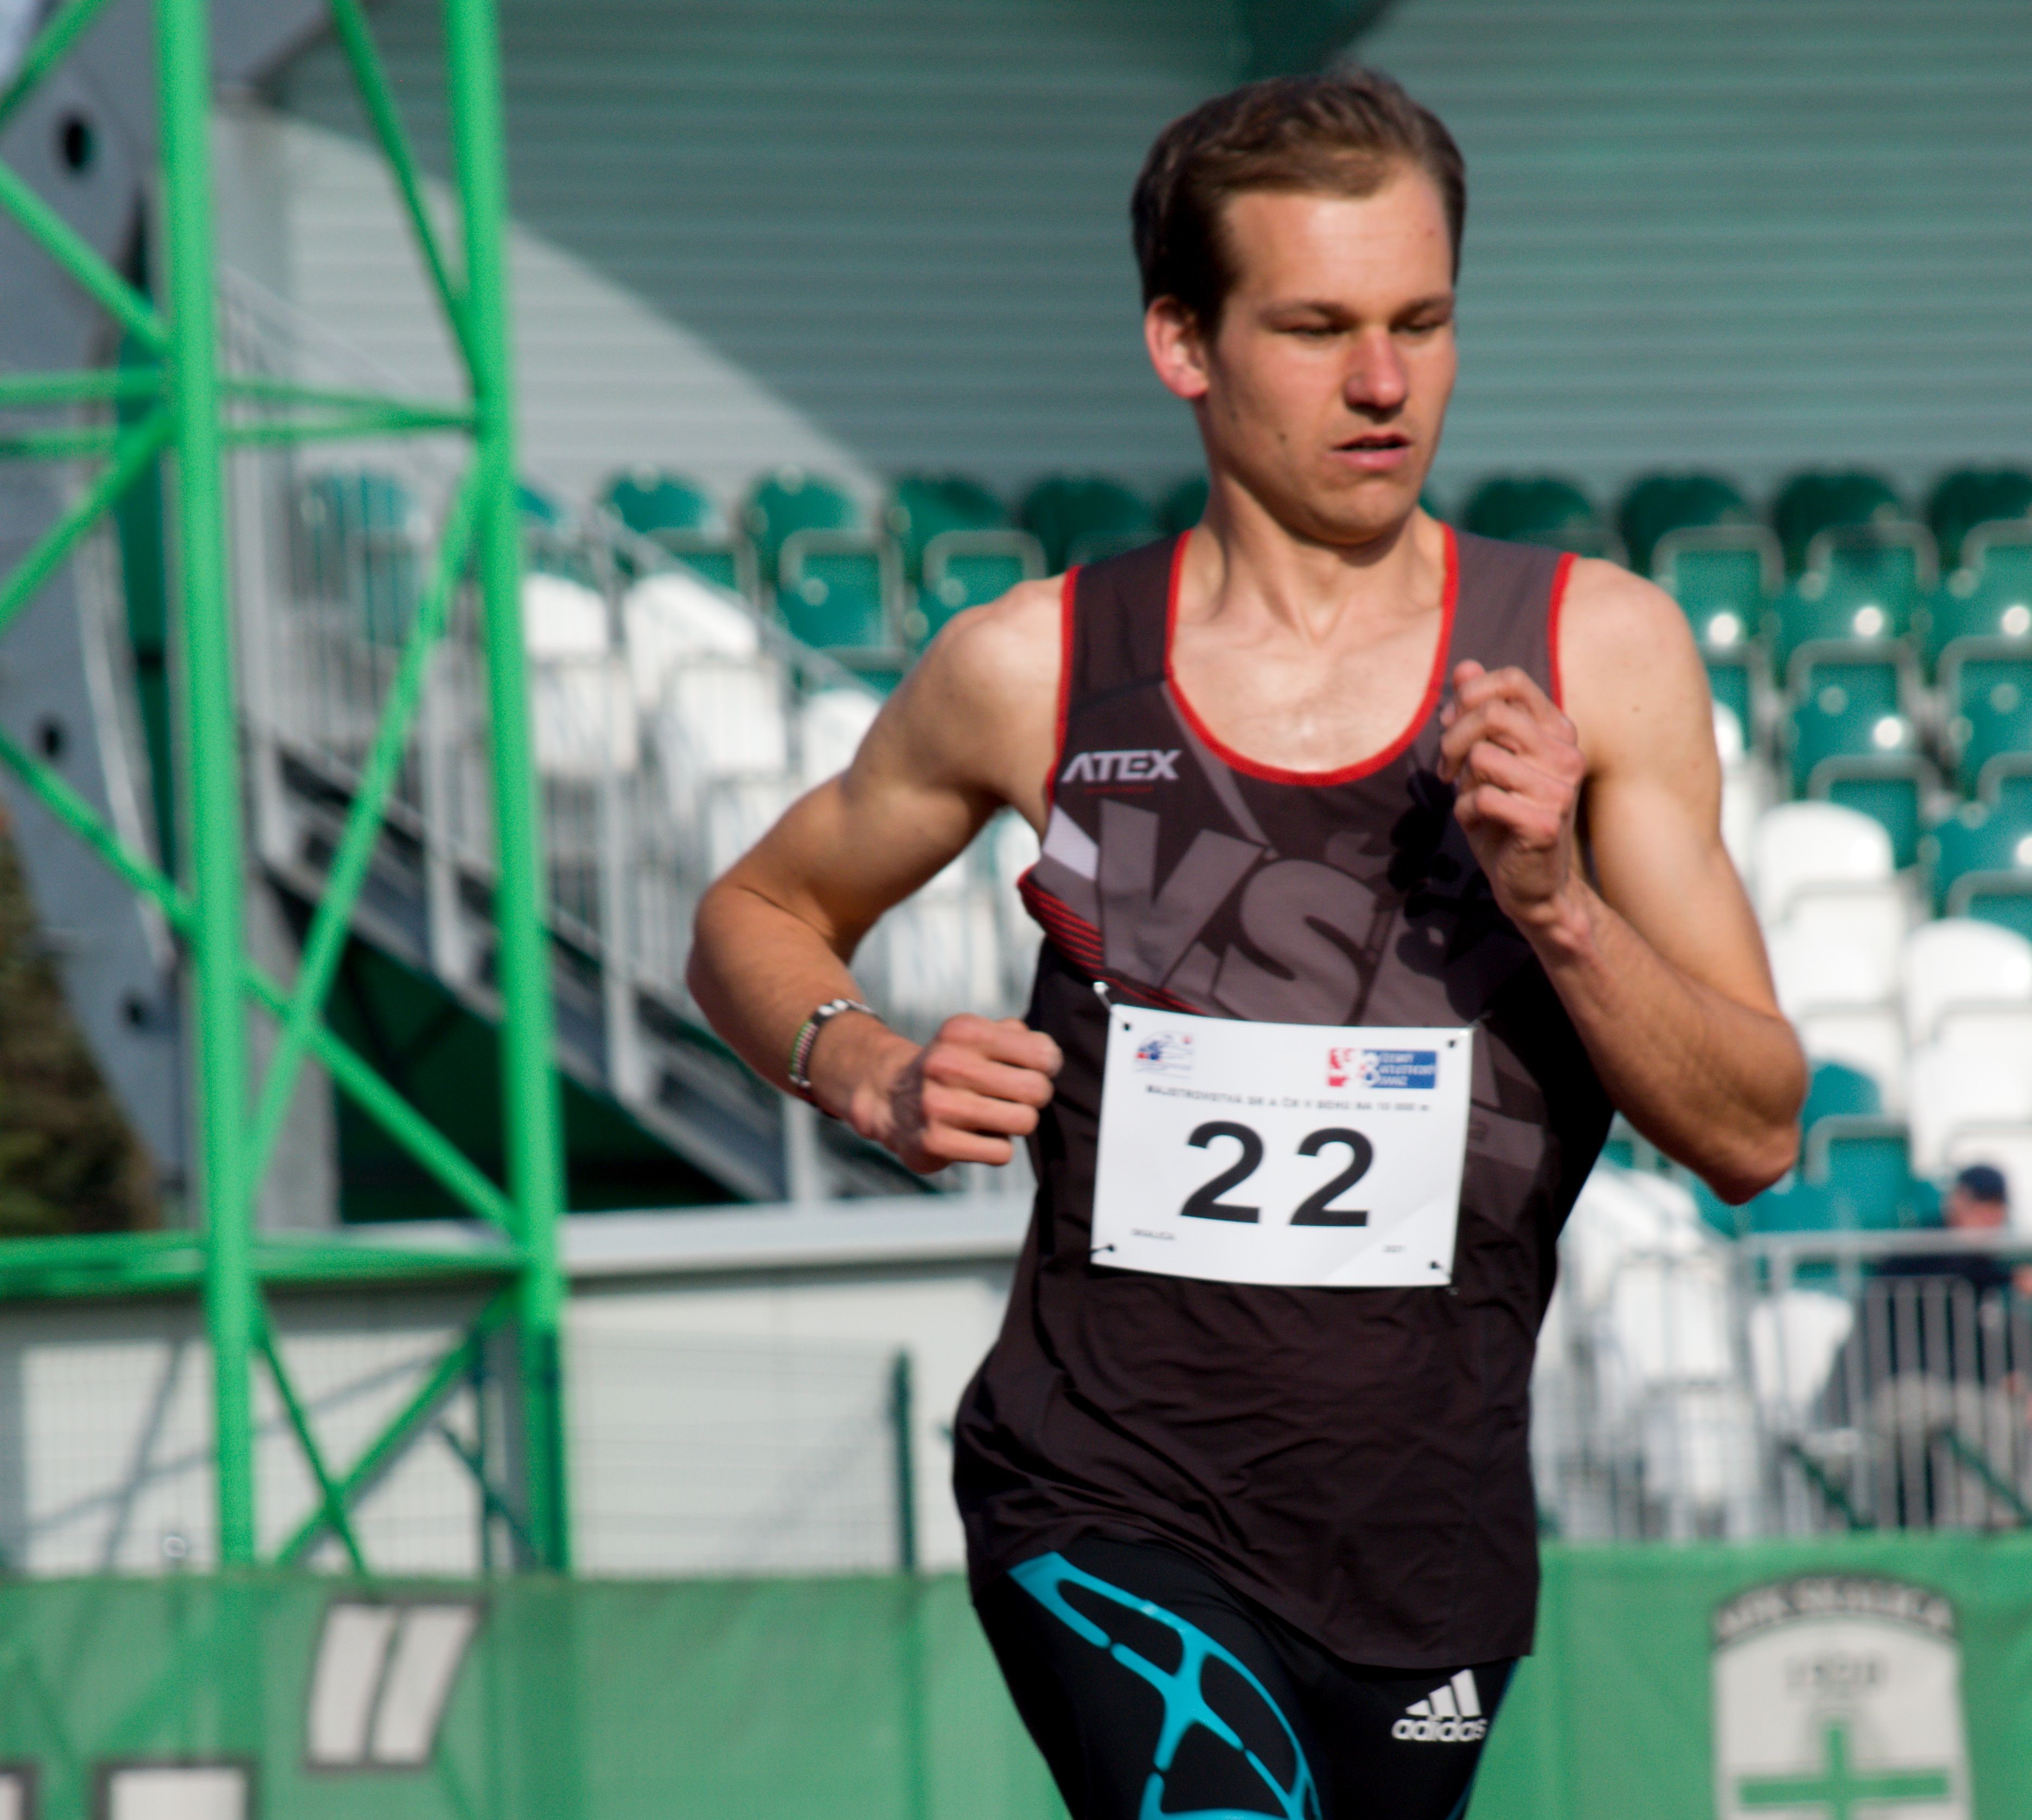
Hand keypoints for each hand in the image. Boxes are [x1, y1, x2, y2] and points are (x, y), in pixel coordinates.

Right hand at [817, 1012, 1061, 1173]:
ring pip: (1023, 1122)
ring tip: (995, 1116)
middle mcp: (948, 1064)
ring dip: (1016, 1123)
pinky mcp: (936, 1142)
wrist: (891, 1099)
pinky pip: (1001, 1153)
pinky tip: (977, 1137)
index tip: (1032, 1069)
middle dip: (1034, 1098)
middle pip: (1036, 1090)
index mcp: (964, 1032)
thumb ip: (1016, 1036)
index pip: (1042, 1052)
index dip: (1046, 1066)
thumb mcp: (975, 1037)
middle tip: (1014, 1098)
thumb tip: (1048, 1055)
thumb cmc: (950, 1069)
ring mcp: (939, 1105)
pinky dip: (997, 1149)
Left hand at [1437, 660, 1588, 930]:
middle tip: (1446, 768)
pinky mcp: (1543, 822)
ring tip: (1473, 803)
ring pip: (1482, 756)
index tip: (1451, 725)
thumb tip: (1465, 666)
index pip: (1511, 682)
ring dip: (1461, 782)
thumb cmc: (1505, 818)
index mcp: (1557, 731)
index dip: (1469, 696)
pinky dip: (1467, 812)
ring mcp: (1559, 788)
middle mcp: (1565, 754)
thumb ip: (1477, 715)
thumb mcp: (1487, 761)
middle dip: (1453, 738)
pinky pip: (1482, 798)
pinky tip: (1481, 826)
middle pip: (1492, 713)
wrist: (1532, 884)